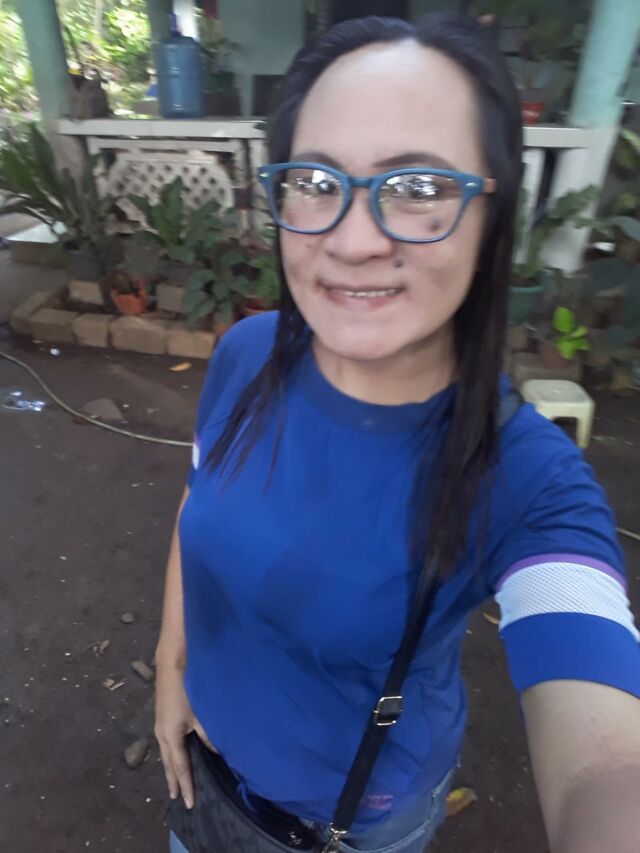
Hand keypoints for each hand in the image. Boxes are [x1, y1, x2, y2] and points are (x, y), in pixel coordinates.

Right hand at [154, 661, 197, 808]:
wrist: (172, 662)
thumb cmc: (187, 687)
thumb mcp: (201, 713)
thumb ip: (209, 734)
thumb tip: (218, 752)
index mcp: (171, 736)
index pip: (181, 767)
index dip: (186, 785)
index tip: (189, 803)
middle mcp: (161, 734)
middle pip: (169, 764)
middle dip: (174, 781)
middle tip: (178, 799)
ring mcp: (159, 724)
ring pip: (166, 754)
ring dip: (171, 769)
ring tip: (175, 783)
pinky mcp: (162, 716)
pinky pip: (166, 743)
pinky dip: (171, 755)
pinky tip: (176, 754)